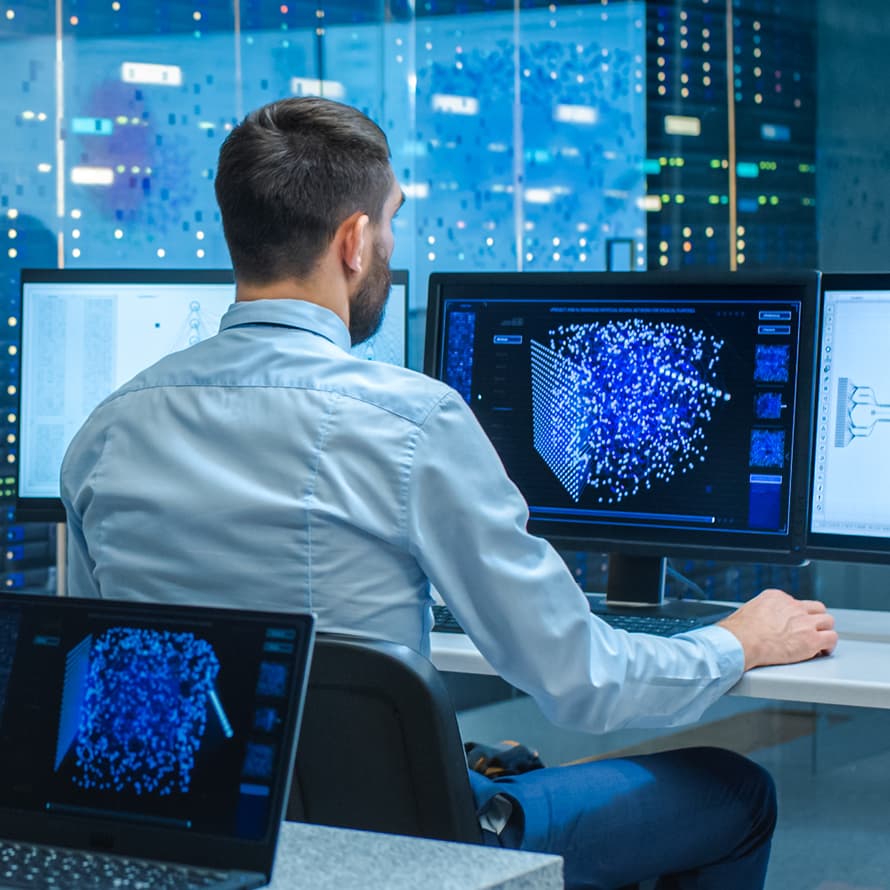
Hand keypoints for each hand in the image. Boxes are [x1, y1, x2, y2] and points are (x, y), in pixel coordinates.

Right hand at [717, 588, 837, 670]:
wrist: (742, 641)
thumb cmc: (739, 631)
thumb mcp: (749, 610)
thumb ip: (762, 613)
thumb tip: (761, 623)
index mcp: (777, 597)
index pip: (796, 603)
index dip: (798, 616)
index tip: (794, 625)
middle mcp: (793, 606)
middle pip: (816, 609)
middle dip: (815, 620)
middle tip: (811, 631)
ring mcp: (804, 622)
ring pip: (828, 621)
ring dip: (824, 631)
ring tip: (819, 642)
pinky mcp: (811, 639)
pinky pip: (831, 638)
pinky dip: (829, 646)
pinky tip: (822, 651)